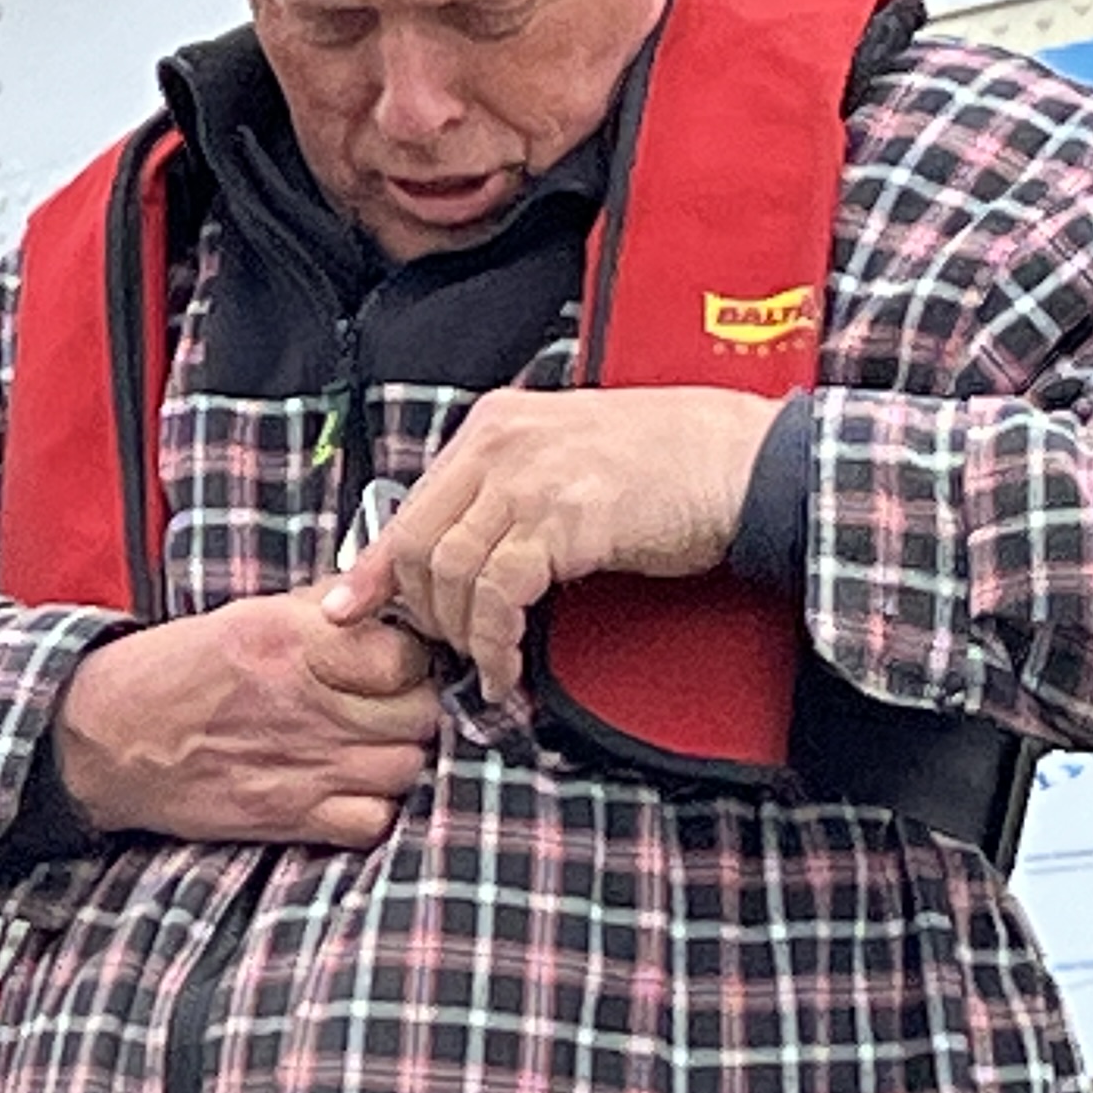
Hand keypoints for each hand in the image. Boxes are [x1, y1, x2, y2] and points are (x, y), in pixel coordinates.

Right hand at [50, 590, 440, 847]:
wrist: (104, 738)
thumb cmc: (171, 672)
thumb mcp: (245, 615)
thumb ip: (318, 610)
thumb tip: (379, 603)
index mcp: (293, 642)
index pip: (407, 656)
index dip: (410, 660)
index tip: (392, 663)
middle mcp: (305, 704)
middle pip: (420, 715)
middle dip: (413, 709)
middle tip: (386, 707)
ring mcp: (301, 766)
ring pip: (406, 768)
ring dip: (396, 758)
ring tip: (368, 746)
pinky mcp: (287, 816)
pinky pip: (373, 821)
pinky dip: (372, 809)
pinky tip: (349, 789)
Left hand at [325, 387, 778, 703]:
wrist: (743, 462)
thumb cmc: (665, 466)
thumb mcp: (563, 459)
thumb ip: (503, 492)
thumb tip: (453, 546)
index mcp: (493, 424)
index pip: (411, 503)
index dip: (378, 567)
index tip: (349, 608)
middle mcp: (500, 444)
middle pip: (418, 542)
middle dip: (422, 610)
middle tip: (446, 648)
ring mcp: (530, 479)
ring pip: (451, 573)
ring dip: (462, 635)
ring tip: (485, 665)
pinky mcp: (563, 521)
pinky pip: (500, 596)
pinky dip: (495, 643)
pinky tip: (508, 668)